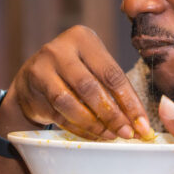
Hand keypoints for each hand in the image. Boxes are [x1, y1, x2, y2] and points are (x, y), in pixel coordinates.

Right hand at [7, 25, 153, 140]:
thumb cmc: (73, 75)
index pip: (112, 74)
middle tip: (127, 134)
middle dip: (113, 115)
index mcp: (84, 38)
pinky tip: (93, 135)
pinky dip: (79, 128)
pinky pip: (59, 113)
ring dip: (94, 124)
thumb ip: (113, 88)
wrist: (30, 81)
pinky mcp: (32, 87)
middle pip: (91, 87)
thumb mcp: (93, 69)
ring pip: (71, 102)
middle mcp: (61, 49)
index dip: (130, 102)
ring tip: (110, 136)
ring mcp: (43, 66)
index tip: (142, 125)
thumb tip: (140, 122)